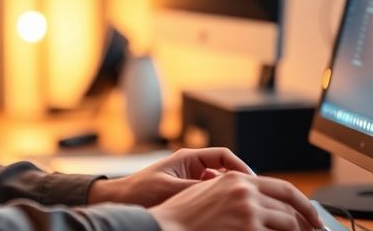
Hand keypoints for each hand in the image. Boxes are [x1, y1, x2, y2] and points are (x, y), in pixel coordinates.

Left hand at [87, 147, 254, 207]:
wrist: (120, 201)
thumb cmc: (140, 191)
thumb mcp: (172, 189)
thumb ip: (198, 189)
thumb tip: (224, 191)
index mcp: (188, 158)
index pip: (224, 156)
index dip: (241, 167)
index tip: (252, 183)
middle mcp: (191, 167)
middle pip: (225, 171)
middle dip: (238, 183)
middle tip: (251, 198)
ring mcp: (189, 180)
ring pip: (218, 186)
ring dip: (228, 195)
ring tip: (239, 208)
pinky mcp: (186, 194)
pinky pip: (208, 197)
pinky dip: (217, 204)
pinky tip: (222, 215)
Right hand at [149, 171, 322, 230]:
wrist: (166, 228)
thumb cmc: (180, 216)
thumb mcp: (208, 192)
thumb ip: (234, 191)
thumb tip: (259, 201)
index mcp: (239, 180)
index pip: (284, 189)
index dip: (303, 204)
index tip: (312, 216)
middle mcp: (246, 192)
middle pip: (291, 207)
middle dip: (306, 223)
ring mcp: (248, 212)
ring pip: (288, 225)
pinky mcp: (248, 230)